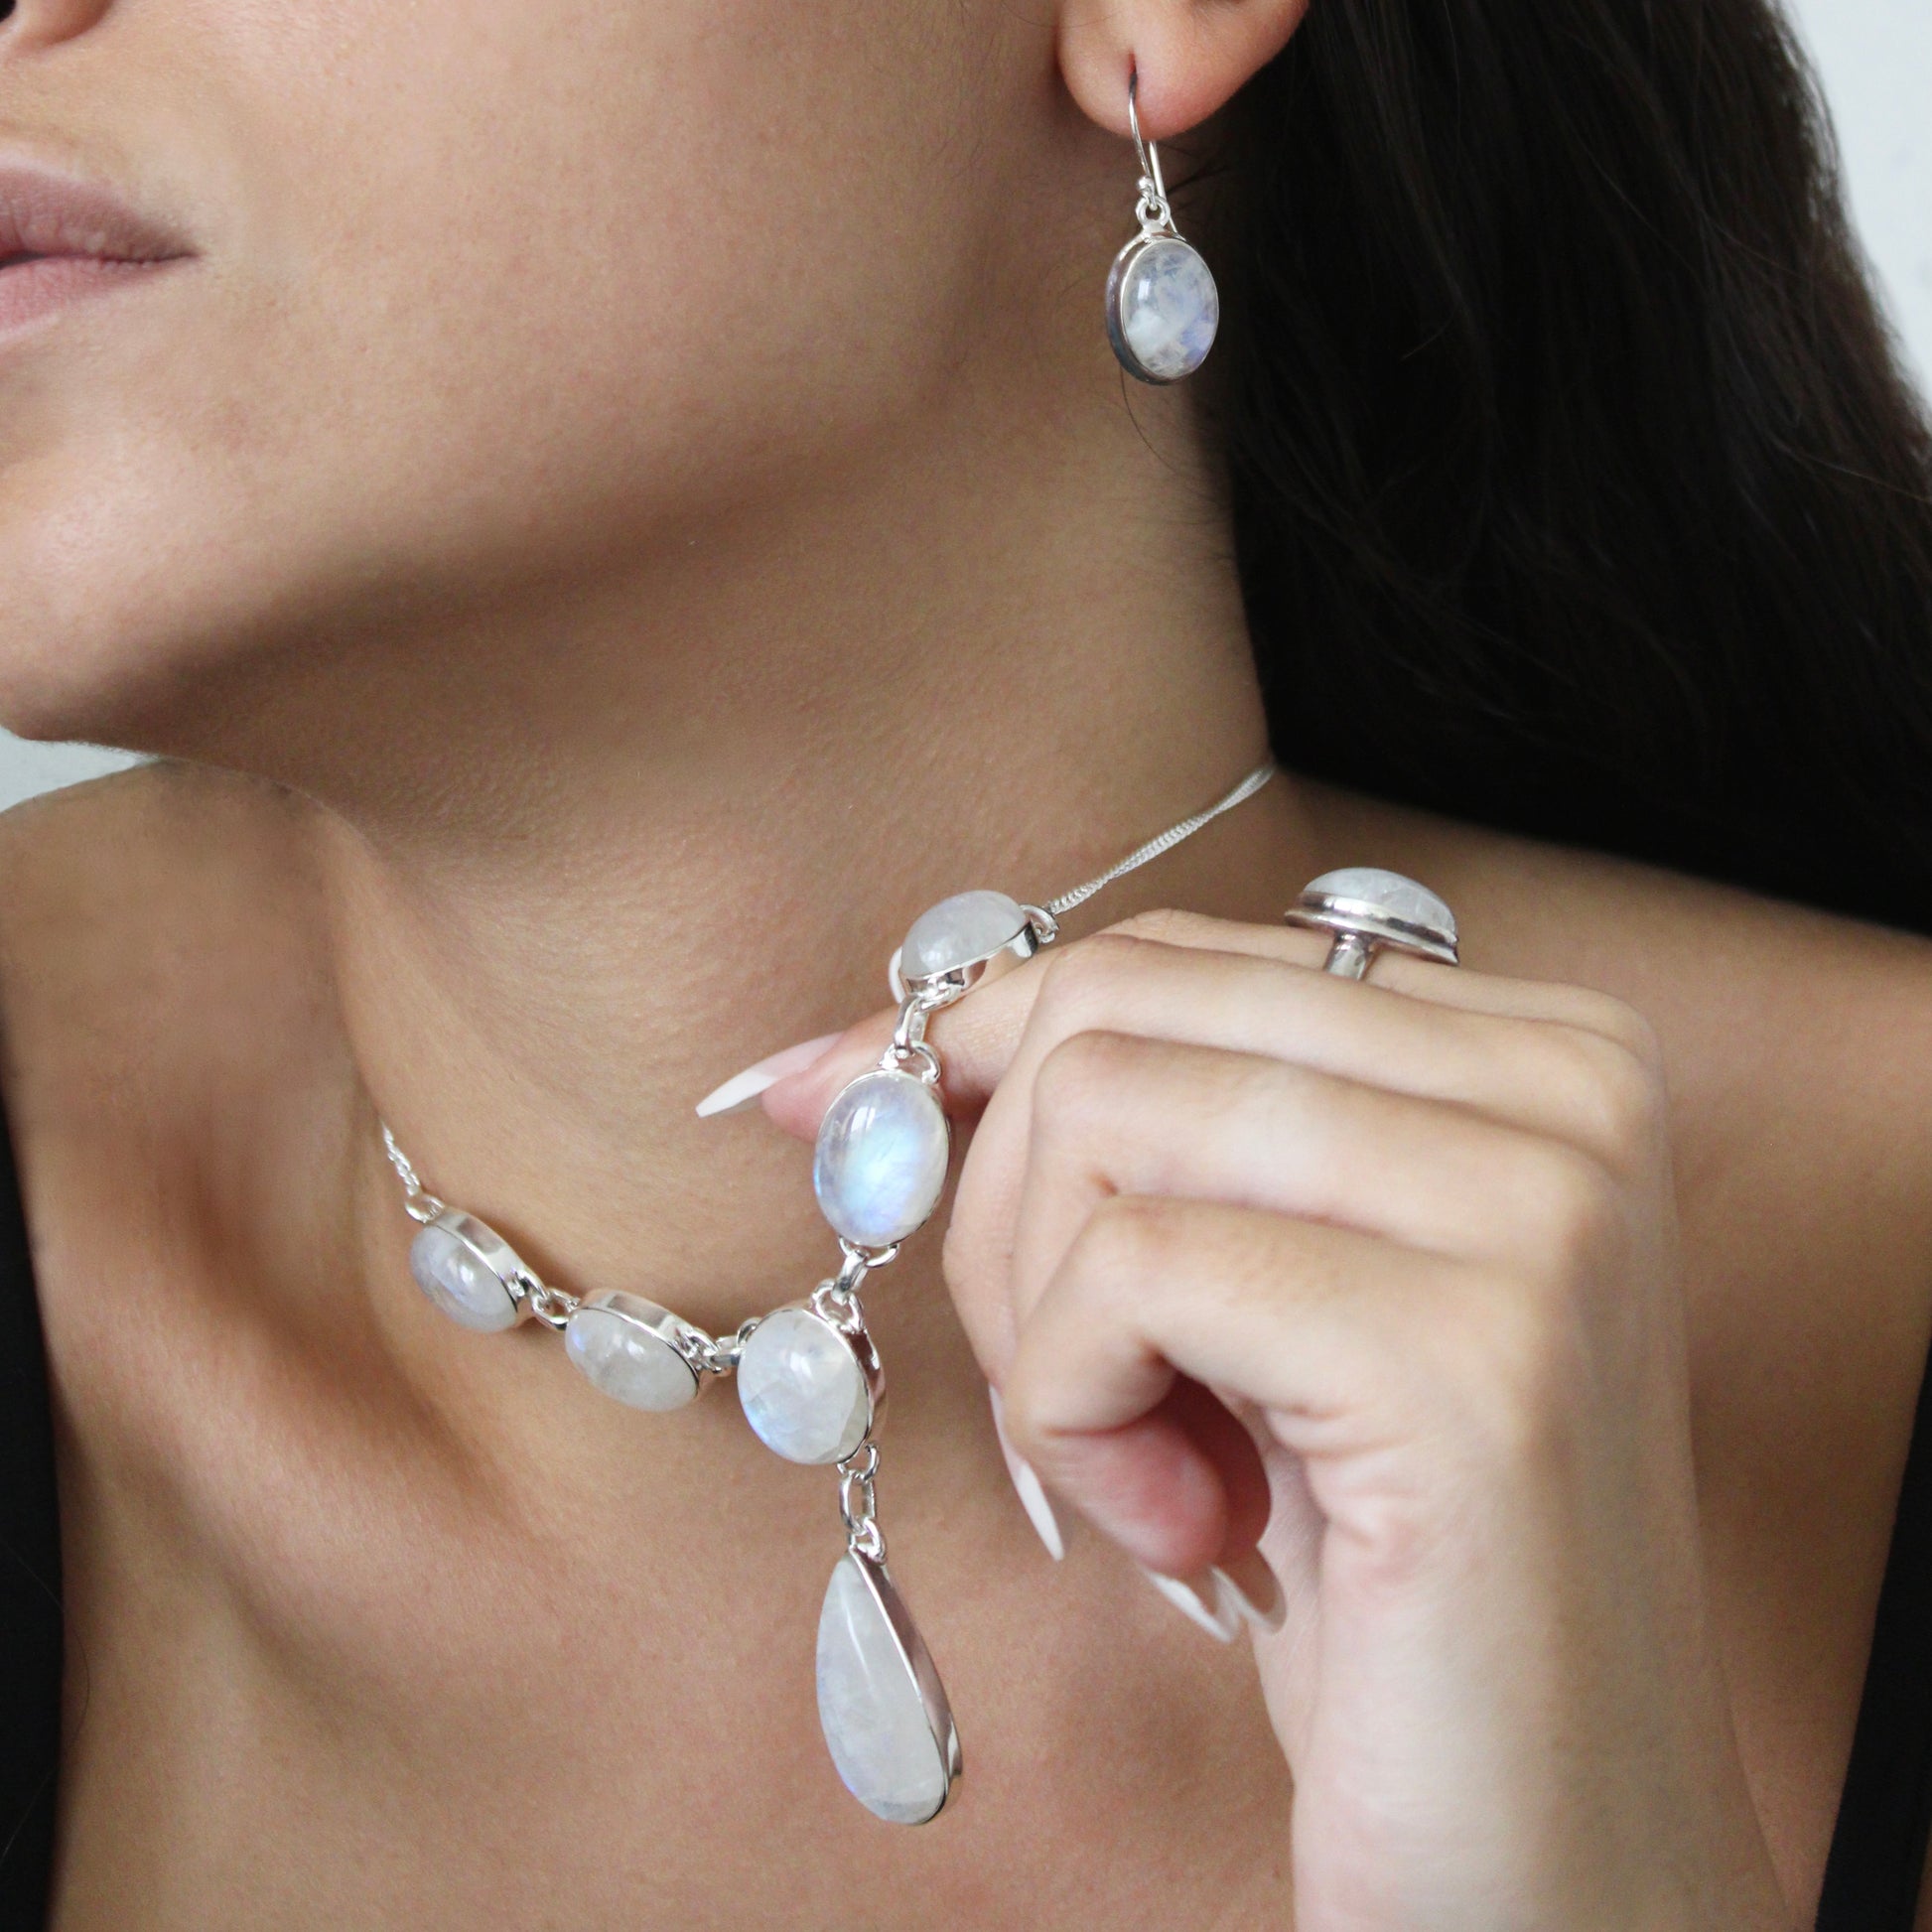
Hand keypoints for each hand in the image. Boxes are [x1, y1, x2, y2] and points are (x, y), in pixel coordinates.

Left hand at [764, 909, 1791, 1930]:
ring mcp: (1540, 1209)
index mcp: (1534, 1050)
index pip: (1170, 960)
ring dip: (1040, 1323)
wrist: (1546, 1838)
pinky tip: (1180, 1527)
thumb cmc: (1371, 1564)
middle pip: (1115, 1016)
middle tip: (1064, 1386)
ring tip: (1144, 1467)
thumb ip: (1137, 1133)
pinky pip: (1126, 1271)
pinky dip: (1077, 1409)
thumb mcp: (1255, 1296)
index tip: (821, 1102)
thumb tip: (845, 1063)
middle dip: (1002, 1208)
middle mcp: (1569, 1089)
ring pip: (1098, 1116)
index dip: (975, 1036)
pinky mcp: (1474, 1351)